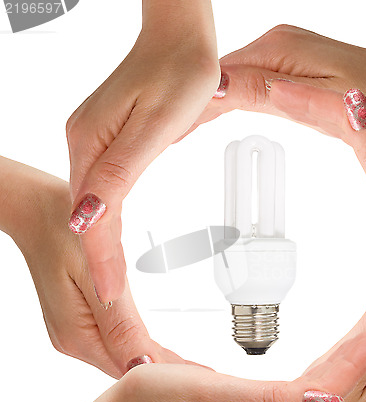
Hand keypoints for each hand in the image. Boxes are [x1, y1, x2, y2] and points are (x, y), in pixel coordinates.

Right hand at [0, 328, 365, 401]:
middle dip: (362, 353)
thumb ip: (264, 400)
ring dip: (348, 360)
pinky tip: (334, 357)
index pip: (323, 392)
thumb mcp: (201, 394)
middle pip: (328, 392)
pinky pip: (301, 393)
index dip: (356, 357)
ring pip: (318, 392)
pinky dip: (323, 370)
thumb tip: (324, 400)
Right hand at [5, 159, 187, 377]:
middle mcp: (74, 341)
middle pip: (126, 368)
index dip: (167, 373)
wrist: (37, 213)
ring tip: (187, 368)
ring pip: (120, 357)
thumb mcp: (96, 277)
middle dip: (164, 373)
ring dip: (152, 362)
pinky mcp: (77, 321)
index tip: (200, 379)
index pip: (131, 367)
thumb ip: (119, 324)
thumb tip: (142, 364)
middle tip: (203, 376)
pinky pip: (113, 343)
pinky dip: (136, 348)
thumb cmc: (64, 232)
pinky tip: (153, 351)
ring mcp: (73, 333)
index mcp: (79, 335)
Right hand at [66, 0, 219, 301]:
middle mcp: (83, 145)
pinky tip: (110, 234)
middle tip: (110, 297)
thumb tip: (86, 217)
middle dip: (98, 261)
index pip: (94, 217)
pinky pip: (102, 189)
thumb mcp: (155, 124)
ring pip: (93, 206)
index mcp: (90, 144)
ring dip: (100, 246)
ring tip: (112, 283)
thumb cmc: (178, 72)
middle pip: (88, 216)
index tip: (109, 294)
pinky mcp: (106, 140)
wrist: (180, 38)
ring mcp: (92, 142)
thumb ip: (118, 170)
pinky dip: (107, 219)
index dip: (101, 259)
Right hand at [179, 24, 365, 139]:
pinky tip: (215, 108)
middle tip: (165, 133)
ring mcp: (281, 50)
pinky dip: (229, 96)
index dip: (192, 104)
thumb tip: (218, 89)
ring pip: (231, 77)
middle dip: (193, 104)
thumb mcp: (320, 102)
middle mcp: (275, 43)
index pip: (219, 78)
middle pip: (220, 75)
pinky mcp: (288, 60)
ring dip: (207, 100)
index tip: (167, 127)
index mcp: (278, 51)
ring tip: (178, 127)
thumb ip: (267, 93)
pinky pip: (248, 78)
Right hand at [268, 81, 365, 325]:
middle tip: (271, 90)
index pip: (355, 114)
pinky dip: (343, 125)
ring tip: (288, 98)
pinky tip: (329, 121)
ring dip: (325, 107)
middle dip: (312, 98)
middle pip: (358, 109)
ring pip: (364, 118)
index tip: (274, 91)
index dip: (312, 101)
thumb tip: (355, 107)